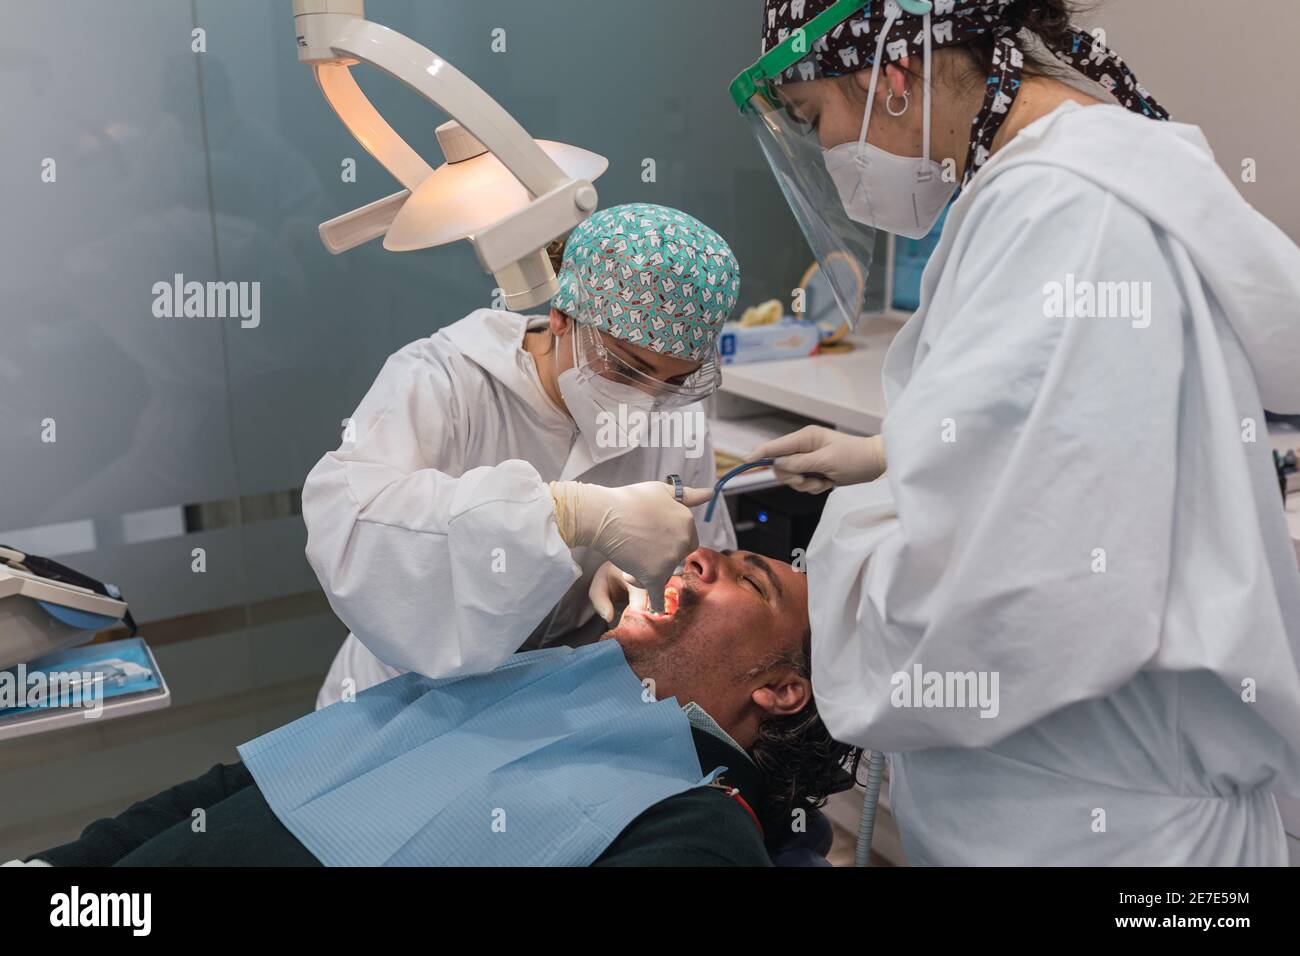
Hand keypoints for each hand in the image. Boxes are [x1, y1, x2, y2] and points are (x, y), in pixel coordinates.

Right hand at [550, 480, 711, 611]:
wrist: (605, 515)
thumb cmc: (630, 499)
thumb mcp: (663, 490)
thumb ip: (689, 496)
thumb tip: (711, 492)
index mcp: (688, 522)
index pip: (688, 540)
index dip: (672, 541)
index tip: (655, 539)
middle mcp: (683, 542)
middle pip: (678, 558)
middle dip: (663, 556)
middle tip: (642, 549)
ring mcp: (670, 561)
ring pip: (665, 574)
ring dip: (651, 572)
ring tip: (630, 559)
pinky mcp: (654, 576)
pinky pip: (659, 595)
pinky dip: (657, 603)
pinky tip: (656, 610)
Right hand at [749, 425, 885, 493]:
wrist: (874, 464)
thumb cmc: (855, 458)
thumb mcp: (827, 461)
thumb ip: (801, 463)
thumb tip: (778, 464)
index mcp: (805, 438)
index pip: (775, 446)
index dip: (759, 454)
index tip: (745, 462)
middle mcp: (803, 447)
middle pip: (780, 466)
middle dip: (793, 478)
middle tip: (810, 480)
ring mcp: (808, 459)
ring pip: (790, 478)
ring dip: (806, 485)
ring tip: (824, 481)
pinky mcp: (813, 470)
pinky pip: (803, 483)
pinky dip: (814, 487)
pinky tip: (828, 482)